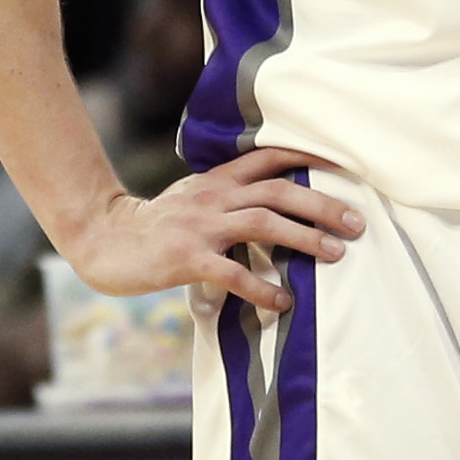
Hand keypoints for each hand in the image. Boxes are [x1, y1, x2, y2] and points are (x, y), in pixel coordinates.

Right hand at [62, 147, 362, 311]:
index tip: (347, 168)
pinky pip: (233, 272)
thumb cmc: (154, 224)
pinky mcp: (186, 258)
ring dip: (305, 238)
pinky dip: (262, 286)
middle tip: (357, 223)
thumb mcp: (193, 198)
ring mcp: (201, 227)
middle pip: (279, 191)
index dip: (309, 159)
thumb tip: (271, 205)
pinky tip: (284, 302)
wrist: (103, 238)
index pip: (270, 158)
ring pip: (264, 223)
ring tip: (337, 254)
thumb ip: (228, 196)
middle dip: (322, 205)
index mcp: (217, 181)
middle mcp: (214, 198)